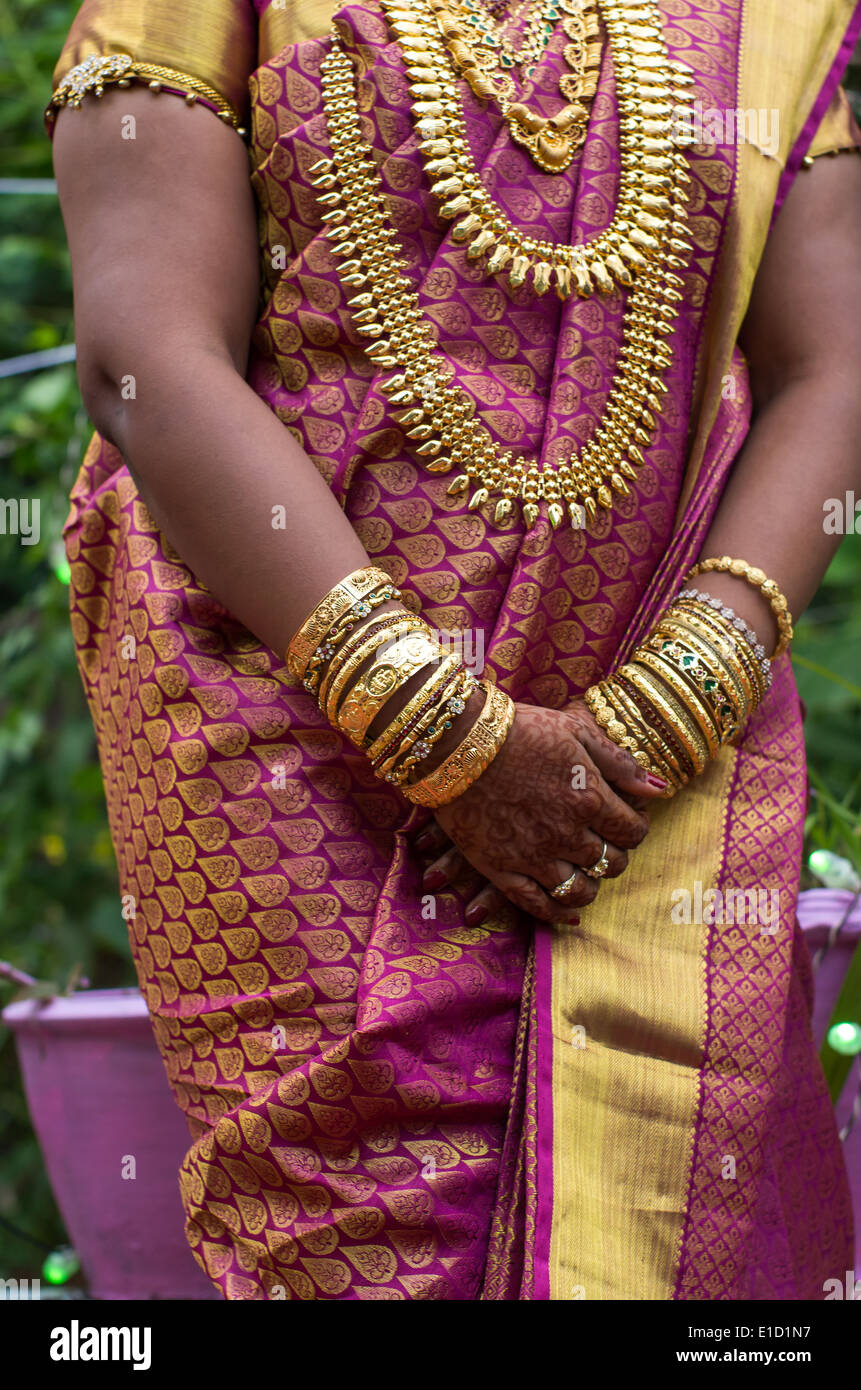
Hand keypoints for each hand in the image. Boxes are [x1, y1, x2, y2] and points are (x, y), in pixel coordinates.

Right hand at [414, 698, 666, 924]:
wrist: (456, 743)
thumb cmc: (518, 729)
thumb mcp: (576, 732)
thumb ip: (620, 764)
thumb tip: (659, 790)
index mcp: (591, 799)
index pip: (633, 832)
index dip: (636, 828)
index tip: (627, 820)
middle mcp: (567, 834)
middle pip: (611, 863)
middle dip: (616, 855)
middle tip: (606, 843)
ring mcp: (534, 856)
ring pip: (581, 890)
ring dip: (592, 885)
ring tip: (587, 872)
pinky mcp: (502, 869)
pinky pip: (538, 906)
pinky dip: (559, 914)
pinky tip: (569, 912)